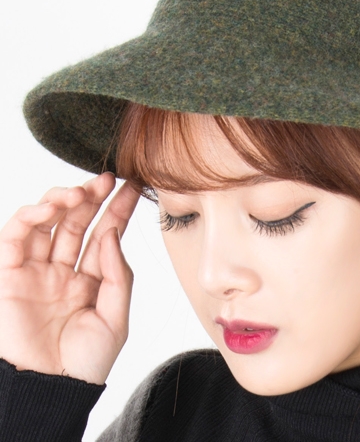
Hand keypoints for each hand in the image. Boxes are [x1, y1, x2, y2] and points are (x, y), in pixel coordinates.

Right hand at [0, 172, 139, 384]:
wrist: (52, 391)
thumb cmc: (86, 361)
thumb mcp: (115, 316)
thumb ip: (117, 274)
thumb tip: (111, 234)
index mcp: (91, 278)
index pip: (106, 233)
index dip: (118, 208)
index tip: (134, 185)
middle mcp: (63, 270)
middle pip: (77, 222)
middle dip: (92, 197)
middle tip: (106, 179)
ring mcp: (36, 271)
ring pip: (47, 223)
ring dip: (62, 201)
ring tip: (81, 193)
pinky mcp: (9, 276)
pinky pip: (15, 238)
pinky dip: (29, 217)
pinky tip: (50, 208)